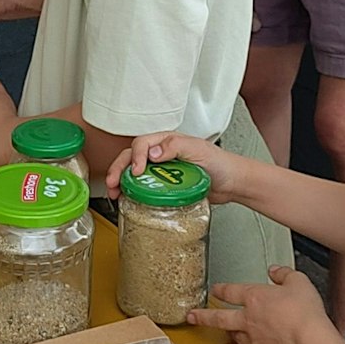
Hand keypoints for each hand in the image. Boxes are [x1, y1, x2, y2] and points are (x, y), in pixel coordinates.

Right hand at [104, 133, 241, 202]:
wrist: (231, 183)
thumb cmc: (219, 163)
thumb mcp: (198, 149)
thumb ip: (175, 146)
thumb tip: (152, 153)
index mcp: (166, 142)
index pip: (142, 144)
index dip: (135, 157)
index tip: (136, 172)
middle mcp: (160, 155)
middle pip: (131, 158)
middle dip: (118, 169)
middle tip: (113, 183)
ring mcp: (161, 172)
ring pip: (134, 174)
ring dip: (121, 182)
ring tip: (116, 194)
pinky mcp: (164, 188)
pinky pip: (144, 189)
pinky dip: (133, 194)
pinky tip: (128, 200)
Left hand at [187, 266, 331, 343]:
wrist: (311, 341)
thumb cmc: (305, 312)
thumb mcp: (298, 282)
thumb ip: (284, 274)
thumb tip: (275, 271)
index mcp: (255, 297)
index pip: (232, 292)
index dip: (221, 290)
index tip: (214, 290)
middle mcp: (249, 319)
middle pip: (220, 317)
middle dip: (203, 316)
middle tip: (191, 316)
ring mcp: (253, 340)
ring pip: (232, 336)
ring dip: (225, 333)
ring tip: (220, 332)